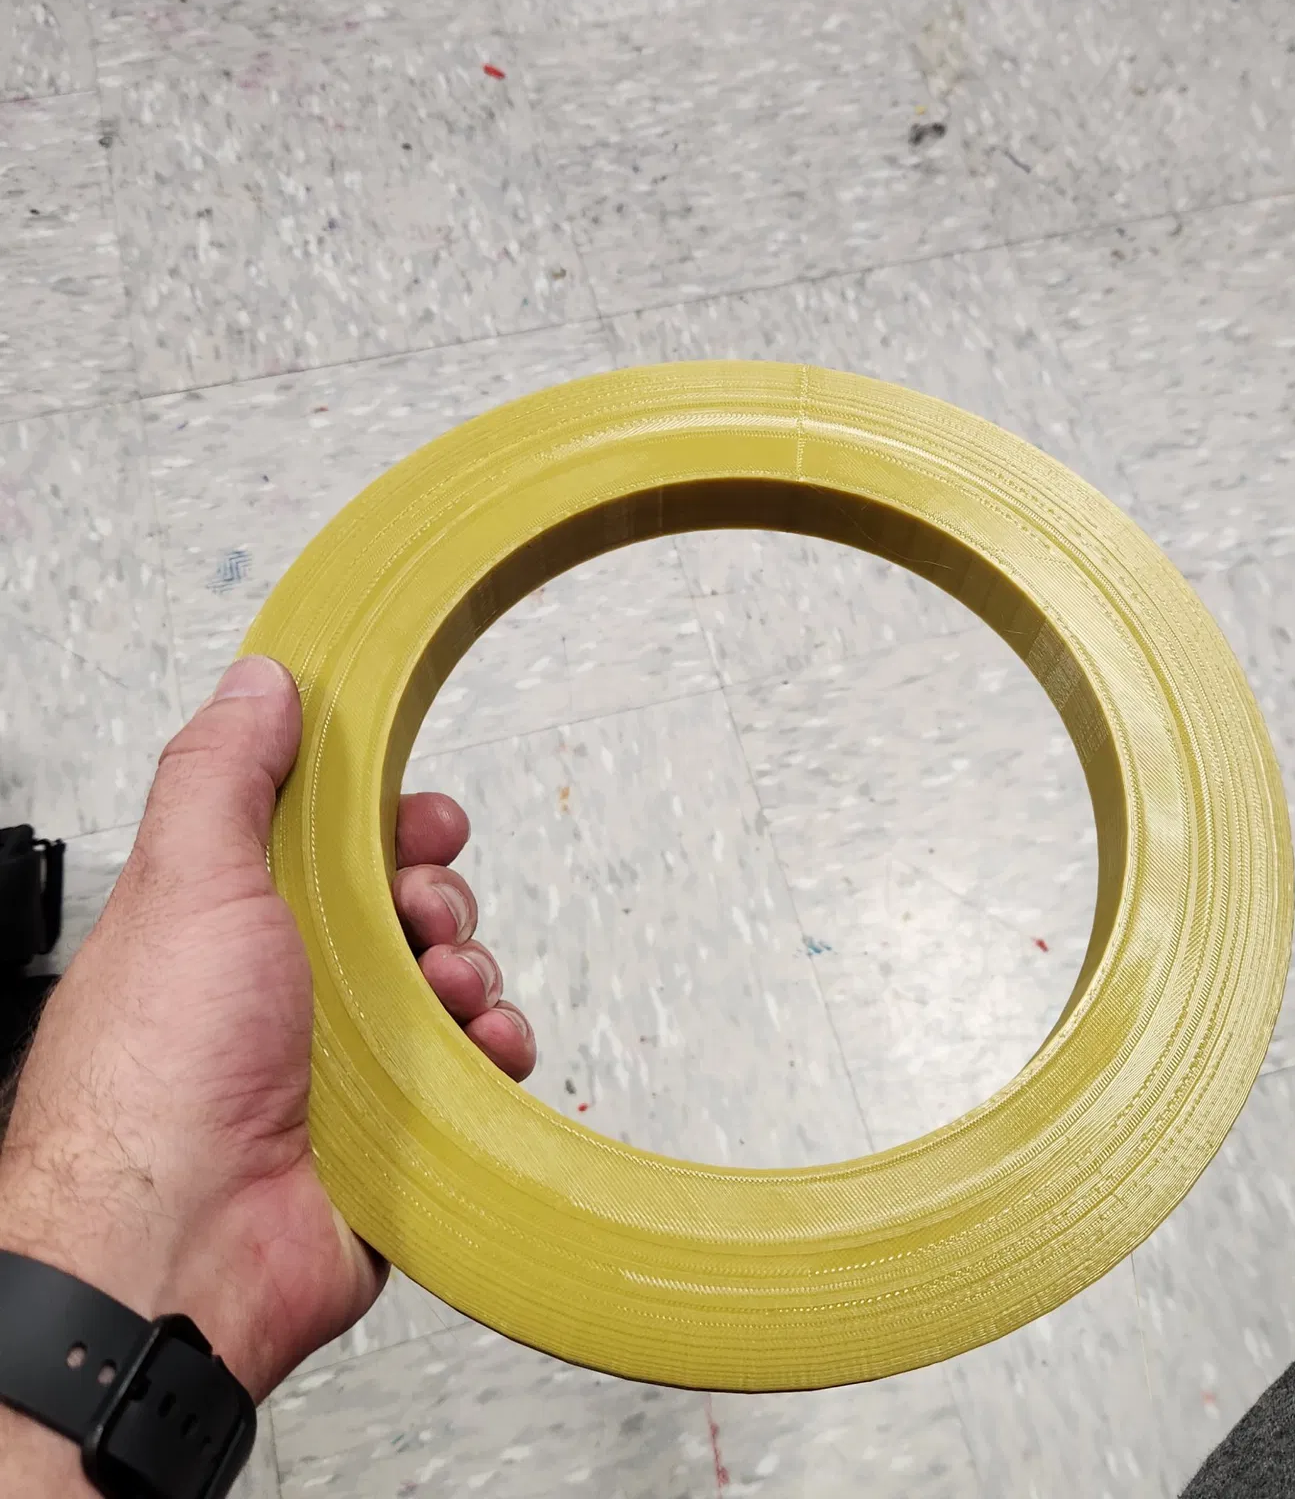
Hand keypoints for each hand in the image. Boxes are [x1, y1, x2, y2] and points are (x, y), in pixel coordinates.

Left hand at [0, 656, 533, 1410]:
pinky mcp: (400, 1125)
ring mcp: (347, 1060)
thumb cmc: (155, 1082)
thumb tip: (259, 683)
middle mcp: (293, 987)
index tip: (418, 820)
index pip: (336, 843)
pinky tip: (476, 1048)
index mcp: (238, 922)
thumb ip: (224, 774)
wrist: (178, 1254)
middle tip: (420, 917)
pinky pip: (480, 1064)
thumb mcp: (187, 884)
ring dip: (469, 973)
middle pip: (409, 907)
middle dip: (438, 898)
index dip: (391, 822)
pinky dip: (494, 1047)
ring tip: (441, 993)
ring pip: (455, 982)